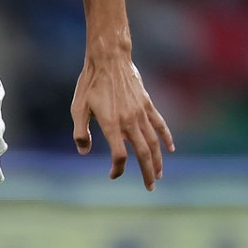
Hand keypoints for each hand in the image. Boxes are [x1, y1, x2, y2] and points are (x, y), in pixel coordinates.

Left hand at [71, 49, 173, 188]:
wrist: (109, 59)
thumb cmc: (90, 83)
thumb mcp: (77, 108)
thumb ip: (81, 132)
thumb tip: (84, 151)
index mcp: (111, 123)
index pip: (119, 154)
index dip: (118, 168)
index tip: (113, 174)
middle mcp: (129, 121)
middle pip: (143, 153)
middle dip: (147, 172)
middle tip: (149, 188)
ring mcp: (141, 112)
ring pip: (154, 142)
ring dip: (157, 160)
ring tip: (158, 175)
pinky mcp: (147, 104)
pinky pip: (160, 124)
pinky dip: (166, 138)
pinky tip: (169, 149)